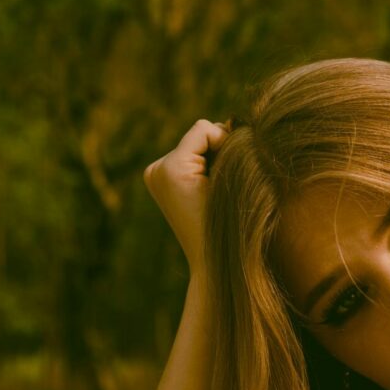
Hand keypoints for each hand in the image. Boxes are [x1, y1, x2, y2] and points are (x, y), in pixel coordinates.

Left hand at [143, 120, 227, 271]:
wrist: (214, 262)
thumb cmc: (230, 223)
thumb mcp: (231, 180)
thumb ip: (225, 147)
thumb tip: (228, 126)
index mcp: (170, 168)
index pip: (205, 128)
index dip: (228, 143)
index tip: (234, 172)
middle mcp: (156, 169)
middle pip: (199, 135)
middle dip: (218, 151)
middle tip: (225, 183)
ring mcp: (155, 176)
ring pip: (196, 146)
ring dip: (212, 159)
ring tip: (217, 189)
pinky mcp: (161, 181)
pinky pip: (189, 157)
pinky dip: (204, 167)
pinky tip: (208, 190)